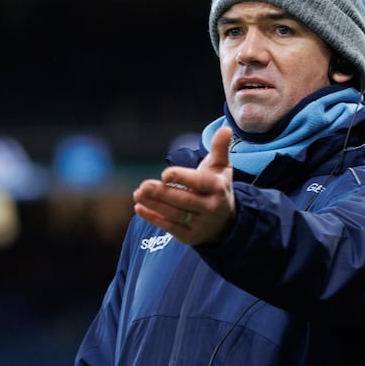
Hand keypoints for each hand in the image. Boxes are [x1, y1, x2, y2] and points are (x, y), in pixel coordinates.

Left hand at [132, 126, 234, 244]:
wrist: (226, 222)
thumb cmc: (218, 187)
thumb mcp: (221, 168)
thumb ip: (220, 149)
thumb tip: (225, 129)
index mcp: (217, 188)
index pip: (199, 183)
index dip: (182, 178)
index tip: (165, 174)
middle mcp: (211, 207)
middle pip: (184, 200)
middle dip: (162, 193)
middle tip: (143, 185)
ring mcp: (200, 224)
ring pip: (174, 215)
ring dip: (154, 205)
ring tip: (137, 194)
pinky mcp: (190, 236)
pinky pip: (169, 227)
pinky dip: (153, 218)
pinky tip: (139, 208)